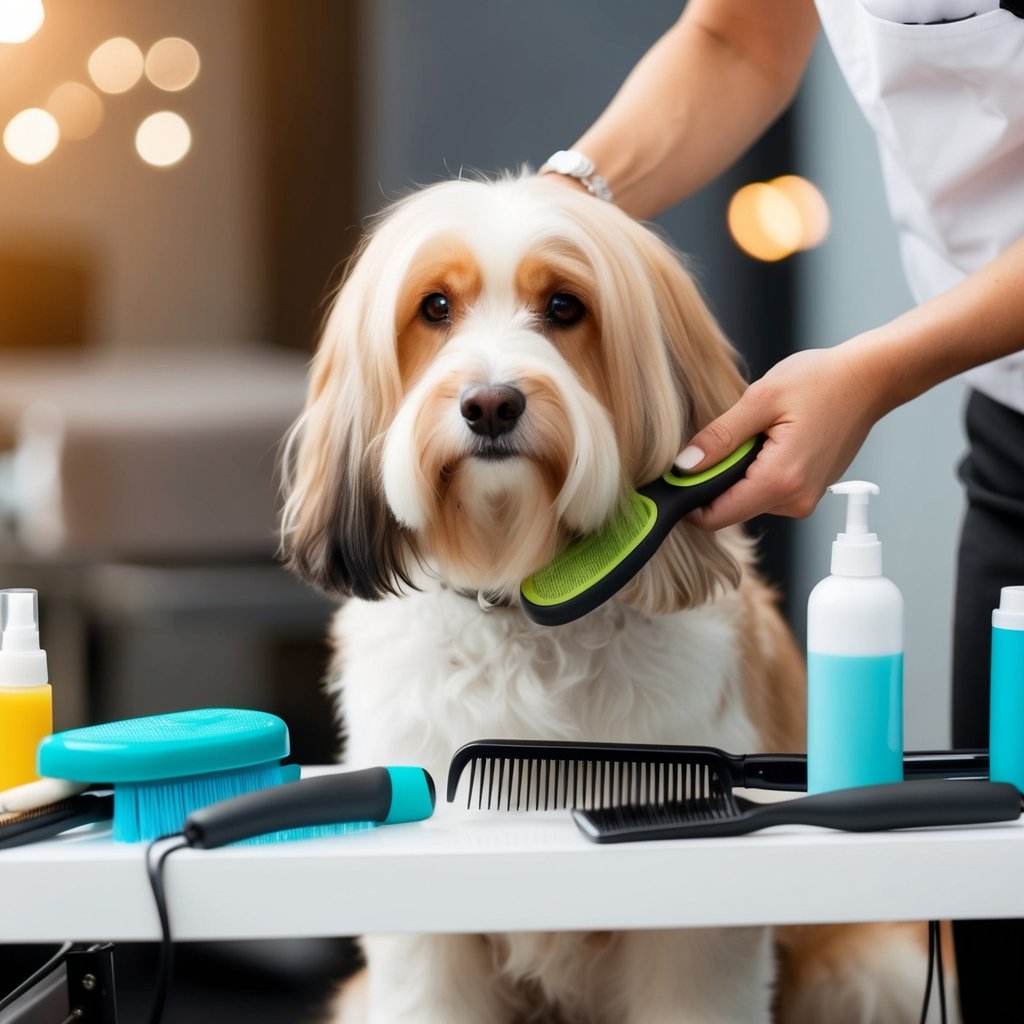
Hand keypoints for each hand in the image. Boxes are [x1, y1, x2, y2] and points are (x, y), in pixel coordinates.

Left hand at [675, 346, 883, 530]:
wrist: (869, 379)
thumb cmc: (822, 380)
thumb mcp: (761, 399)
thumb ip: (718, 438)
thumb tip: (684, 466)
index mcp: (780, 481)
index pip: (716, 517)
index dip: (690, 500)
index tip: (678, 476)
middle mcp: (794, 501)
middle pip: (730, 509)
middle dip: (716, 480)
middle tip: (726, 439)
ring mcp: (804, 500)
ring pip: (748, 500)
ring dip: (739, 473)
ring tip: (759, 433)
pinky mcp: (808, 492)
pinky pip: (767, 491)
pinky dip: (758, 471)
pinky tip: (772, 440)